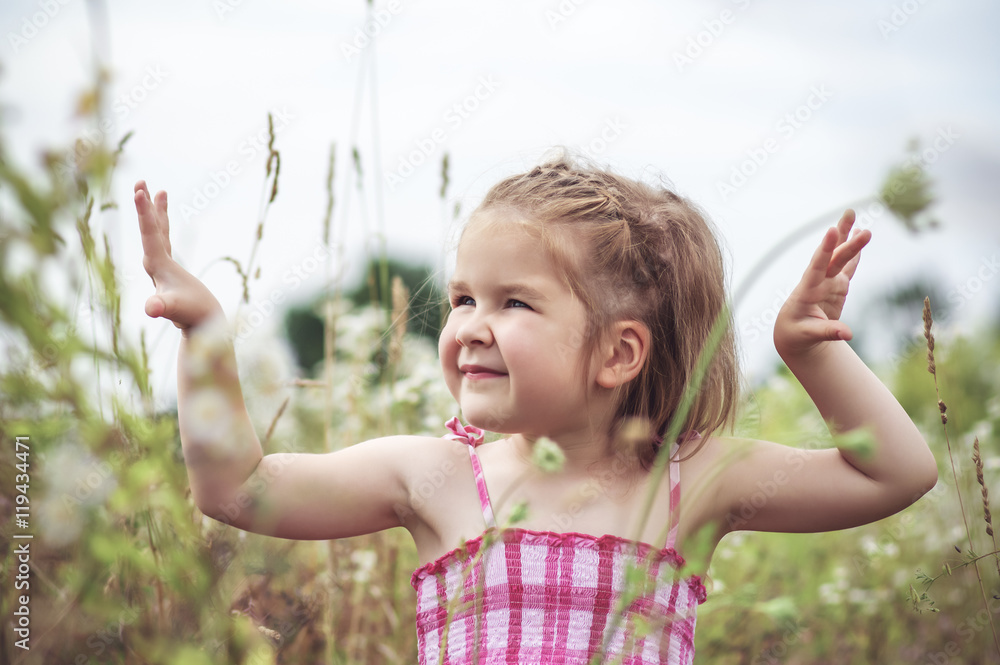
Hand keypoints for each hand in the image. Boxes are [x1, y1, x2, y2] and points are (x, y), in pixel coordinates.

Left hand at [135, 180, 223, 331]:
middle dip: (144, 206)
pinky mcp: (170, 269)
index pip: (149, 235)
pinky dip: (164, 224)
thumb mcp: (178, 309)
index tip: (139, 191)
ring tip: (158, 190)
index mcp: (157, 267)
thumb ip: (164, 307)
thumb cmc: (193, 317)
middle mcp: (154, 264)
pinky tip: (165, 216)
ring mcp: (162, 266)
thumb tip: (151, 309)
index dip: (144, 213)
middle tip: (140, 182)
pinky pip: (165, 239)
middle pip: (147, 230)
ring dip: (154, 211)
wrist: (201, 329)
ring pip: (156, 232)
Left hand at [774, 209, 870, 358]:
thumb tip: (848, 335)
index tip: (831, 231)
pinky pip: (848, 266)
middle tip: (858, 222)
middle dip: (845, 242)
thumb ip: (827, 332)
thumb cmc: (797, 334)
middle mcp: (817, 281)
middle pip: (833, 258)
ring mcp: (828, 282)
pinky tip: (858, 235)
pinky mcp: (836, 285)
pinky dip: (854, 252)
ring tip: (851, 213)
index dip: (824, 250)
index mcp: (807, 291)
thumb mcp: (808, 335)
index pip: (816, 267)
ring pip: (839, 256)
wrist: (793, 334)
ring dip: (846, 237)